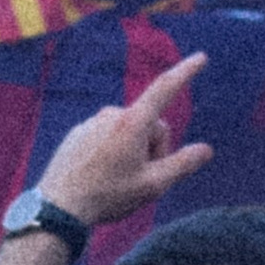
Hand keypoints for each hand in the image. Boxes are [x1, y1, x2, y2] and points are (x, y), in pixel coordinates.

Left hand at [34, 52, 214, 233]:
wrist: (58, 208)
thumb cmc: (108, 196)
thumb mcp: (153, 185)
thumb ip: (182, 164)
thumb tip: (206, 150)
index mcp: (133, 122)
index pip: (165, 89)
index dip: (185, 72)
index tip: (201, 57)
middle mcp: (112, 114)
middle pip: (150, 125)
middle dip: (154, 148)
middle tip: (142, 179)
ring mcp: (92, 122)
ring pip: (128, 132)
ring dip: (132, 150)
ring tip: (118, 181)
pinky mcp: (78, 133)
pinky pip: (106, 136)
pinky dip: (112, 152)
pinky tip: (100, 176)